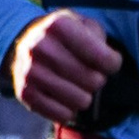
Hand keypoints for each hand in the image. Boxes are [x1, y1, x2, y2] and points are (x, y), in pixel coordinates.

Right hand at [9, 8, 124, 127]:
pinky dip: (70, 111)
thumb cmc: (62, 36)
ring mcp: (31, 72)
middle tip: (90, 74)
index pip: (103, 57)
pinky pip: (63, 115)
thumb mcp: (82, 24)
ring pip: (81, 101)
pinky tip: (66, 99)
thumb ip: (99, 39)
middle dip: (98, 80)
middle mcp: (41, 47)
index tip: (110, 63)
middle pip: (93, 81)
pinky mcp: (25, 94)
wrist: (25, 42)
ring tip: (78, 86)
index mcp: (59, 26)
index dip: (113, 64)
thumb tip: (107, 62)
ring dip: (85, 96)